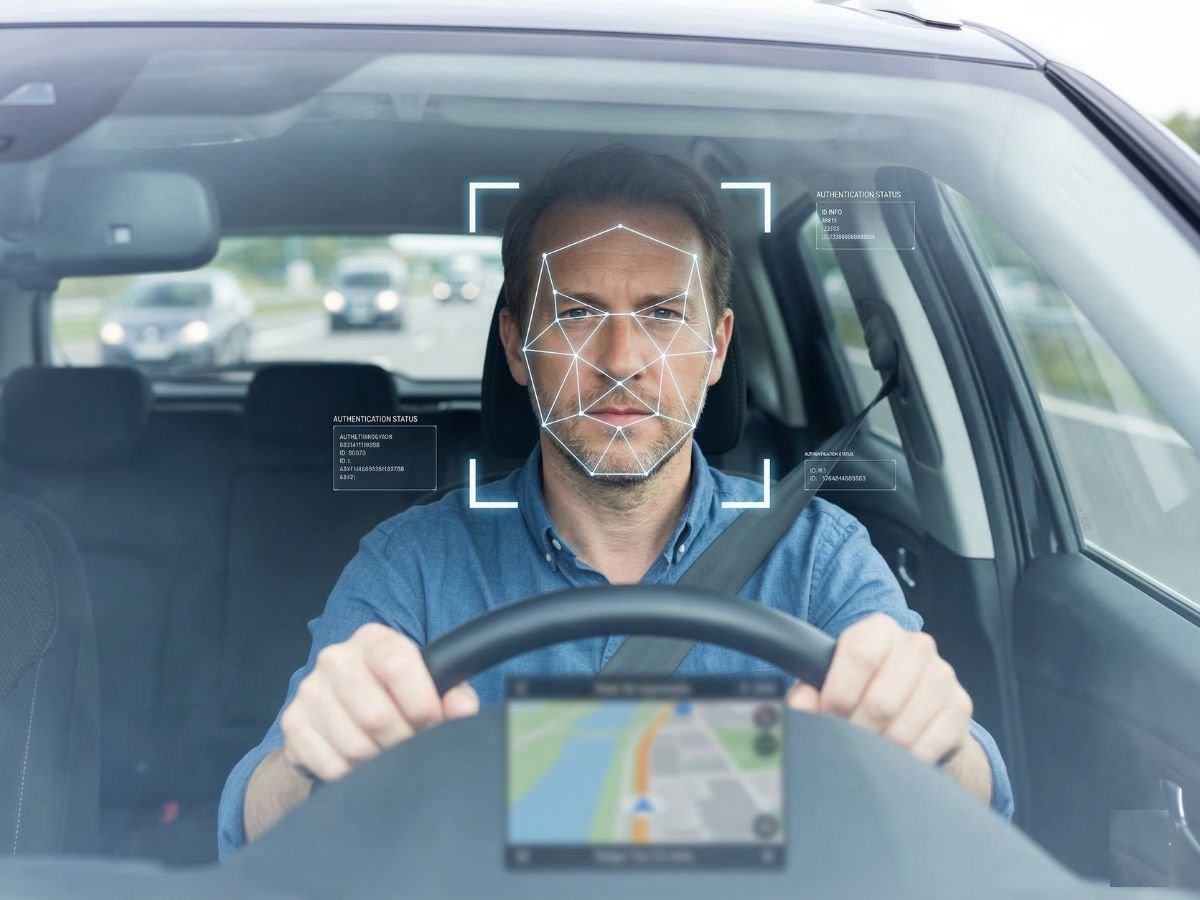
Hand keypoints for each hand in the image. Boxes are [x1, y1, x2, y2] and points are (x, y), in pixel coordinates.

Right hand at [279, 623, 477, 781]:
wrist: (344, 705)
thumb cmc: (396, 692)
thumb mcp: (429, 684)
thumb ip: (453, 693)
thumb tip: (461, 709)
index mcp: (373, 640)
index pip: (397, 666)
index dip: (422, 705)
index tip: (433, 724)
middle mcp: (336, 659)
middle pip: (376, 715)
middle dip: (403, 741)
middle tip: (412, 747)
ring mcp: (310, 691)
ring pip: (354, 746)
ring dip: (379, 762)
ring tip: (389, 756)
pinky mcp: (293, 724)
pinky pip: (330, 764)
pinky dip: (353, 773)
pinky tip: (363, 764)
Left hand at [786, 613, 972, 765]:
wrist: (915, 706)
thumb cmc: (863, 690)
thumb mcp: (832, 683)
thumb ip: (808, 691)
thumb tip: (802, 703)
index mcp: (879, 629)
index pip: (859, 654)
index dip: (838, 693)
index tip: (828, 714)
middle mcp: (916, 645)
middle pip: (881, 701)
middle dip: (857, 730)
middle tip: (848, 739)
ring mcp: (943, 675)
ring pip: (903, 729)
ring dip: (880, 749)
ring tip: (870, 748)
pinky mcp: (961, 707)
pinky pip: (928, 746)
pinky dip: (905, 759)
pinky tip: (896, 755)